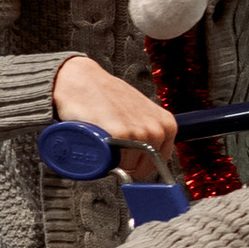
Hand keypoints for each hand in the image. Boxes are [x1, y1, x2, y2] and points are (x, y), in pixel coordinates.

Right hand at [51, 51, 171, 164]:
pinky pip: (112, 163)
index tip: (125, 156)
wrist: (82, 79)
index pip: (157, 163)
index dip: (138, 164)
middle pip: (141, 168)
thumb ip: (147, 133)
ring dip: (111, 161)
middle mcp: (157, 130)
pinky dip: (101, 158)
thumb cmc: (108, 96)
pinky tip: (96, 140)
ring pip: (126, 168)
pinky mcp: (119, 134)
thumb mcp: (139, 113)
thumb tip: (146, 157)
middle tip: (111, 146)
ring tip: (103, 138)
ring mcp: (139, 133)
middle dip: (124, 164)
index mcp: (167, 126)